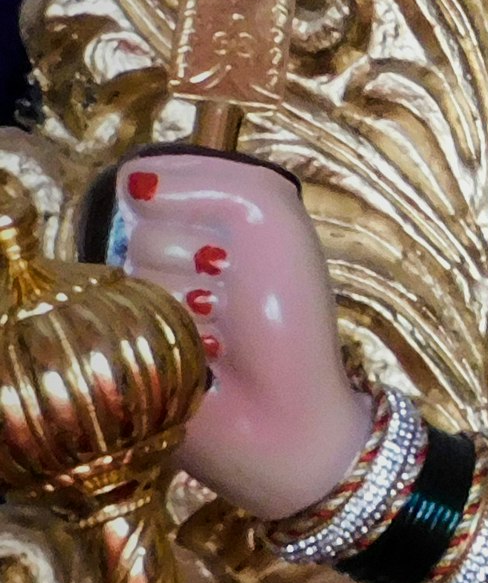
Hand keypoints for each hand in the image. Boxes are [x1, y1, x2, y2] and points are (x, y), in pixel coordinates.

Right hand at [113, 154, 369, 521]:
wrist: (278, 408)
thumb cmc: (285, 312)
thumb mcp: (274, 219)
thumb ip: (216, 178)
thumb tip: (135, 185)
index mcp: (195, 213)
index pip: (152, 174)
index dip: (197, 201)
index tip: (237, 239)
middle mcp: (154, 249)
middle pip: (140, 219)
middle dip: (197, 253)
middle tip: (227, 292)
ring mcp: (129, 294)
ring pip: (131, 263)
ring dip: (186, 295)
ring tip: (213, 326)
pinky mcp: (107, 336)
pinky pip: (119, 306)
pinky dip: (167, 325)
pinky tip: (193, 349)